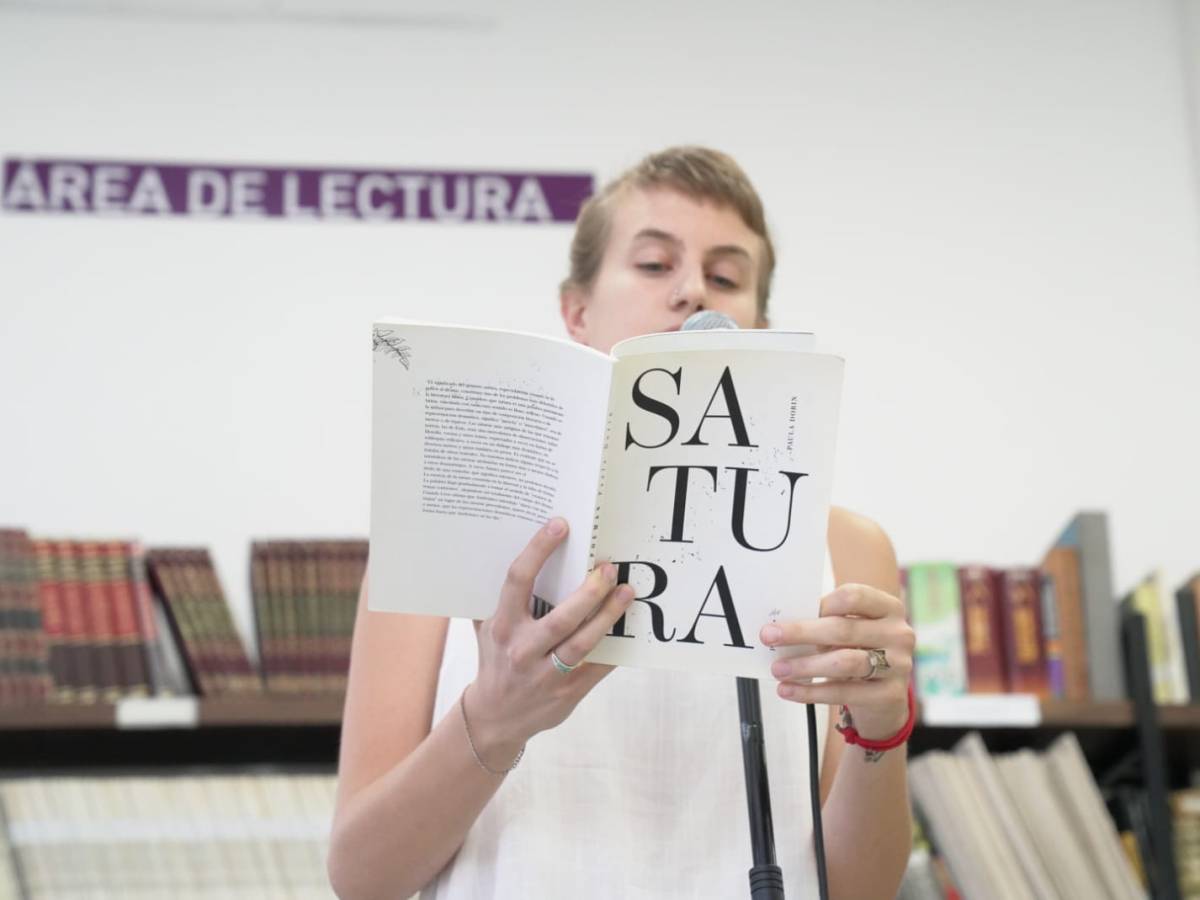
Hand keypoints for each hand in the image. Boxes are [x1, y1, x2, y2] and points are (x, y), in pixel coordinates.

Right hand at [464, 517, 634, 768]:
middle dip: (589, 591)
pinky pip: (596, 667)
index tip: (560, 526)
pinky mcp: (567, 692)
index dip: (539, 550)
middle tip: (608, 567)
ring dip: (609, 615)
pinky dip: (615, 648)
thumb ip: (498, 596)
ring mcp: (545, 674)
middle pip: (562, 616)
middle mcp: (522, 650)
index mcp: (502, 626)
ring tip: (627, 591)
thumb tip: (508, 549)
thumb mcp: (487, 628)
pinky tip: (630, 629)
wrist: (495, 717)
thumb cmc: (495, 659)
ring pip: (583, 642)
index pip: (519, 581)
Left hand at [759, 583, 914, 739]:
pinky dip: (811, 692)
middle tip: (769, 636)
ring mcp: (899, 665)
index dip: (821, 604)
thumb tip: (780, 625)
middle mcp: (899, 634)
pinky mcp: (890, 695)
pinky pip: (845, 693)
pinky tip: (789, 690)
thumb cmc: (858, 653)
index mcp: (888, 608)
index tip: (790, 613)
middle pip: (844, 629)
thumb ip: (825, 624)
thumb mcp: (849, 633)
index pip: (854, 596)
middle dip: (801, 633)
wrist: (884, 699)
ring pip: (845, 662)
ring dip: (805, 666)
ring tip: (778, 669)